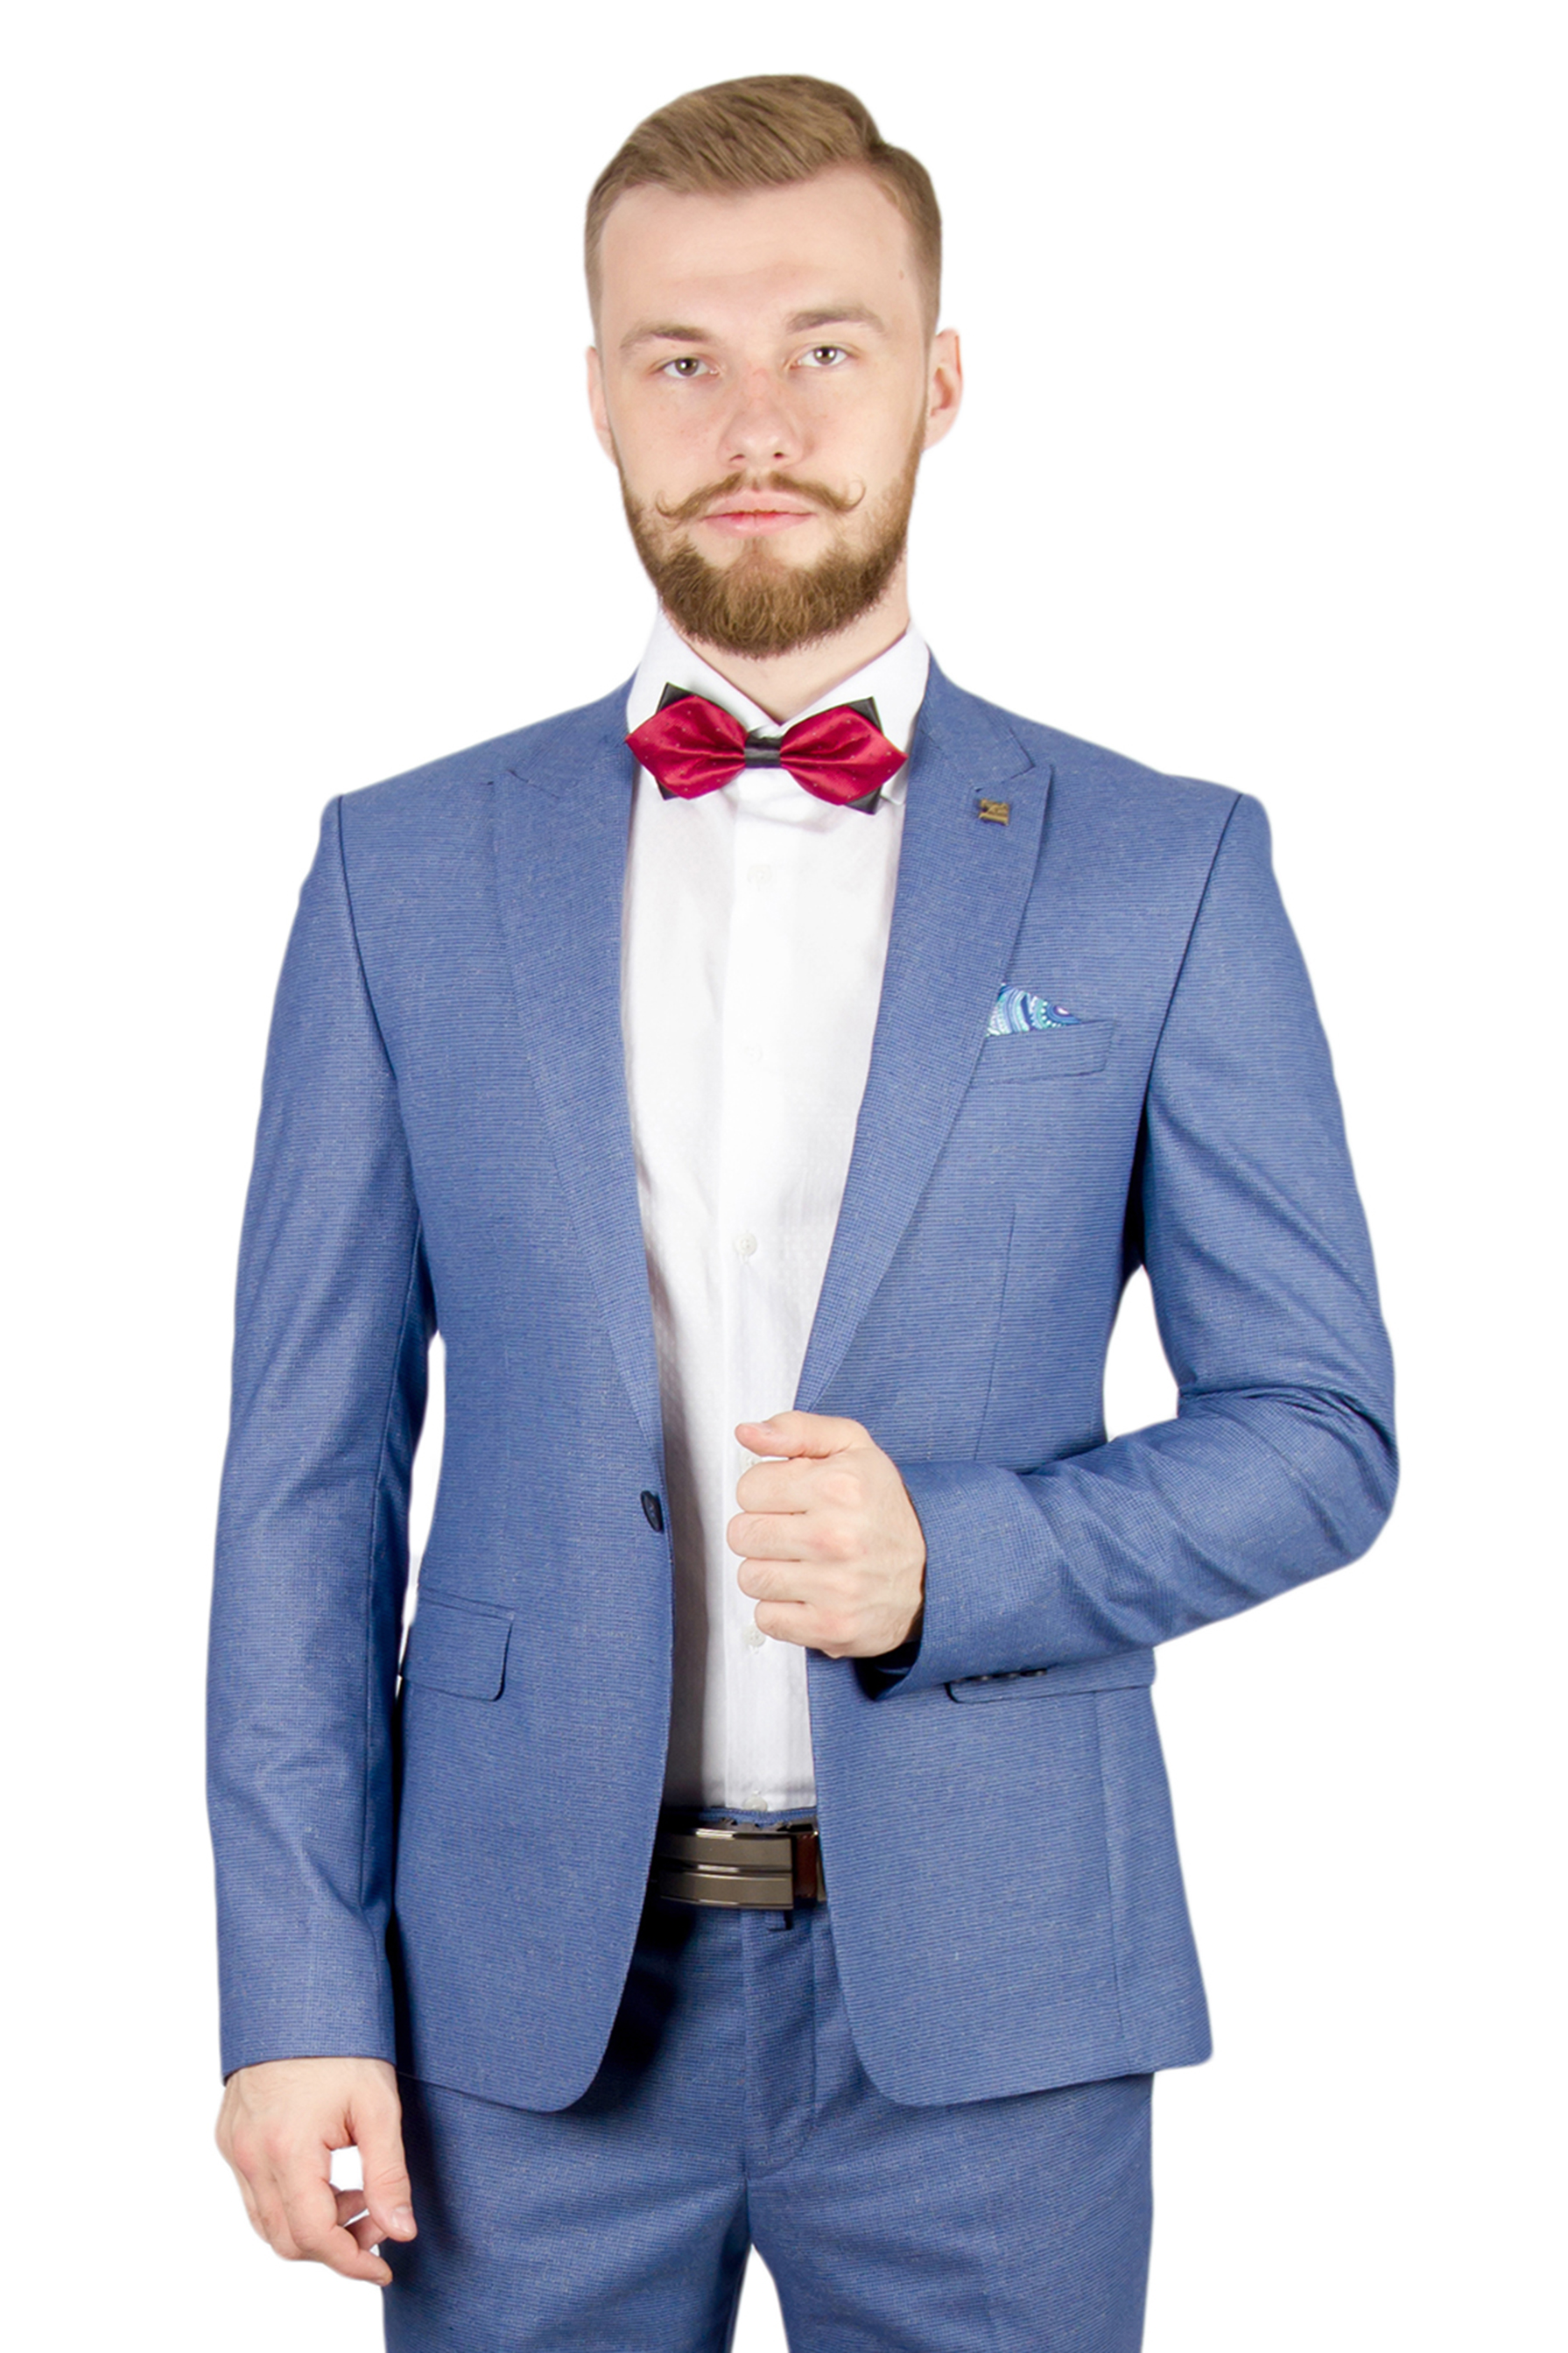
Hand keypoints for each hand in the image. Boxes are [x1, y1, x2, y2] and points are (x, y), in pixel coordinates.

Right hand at [216, 2055, 415, 2285]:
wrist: (299, 1990)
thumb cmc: (343, 2042)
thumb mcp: (378, 2106)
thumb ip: (388, 2175)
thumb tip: (402, 2231)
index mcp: (286, 2148)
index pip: (313, 2236)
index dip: (352, 2261)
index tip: (385, 2266)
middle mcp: (249, 2153)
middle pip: (286, 2239)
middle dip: (336, 2245)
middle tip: (377, 2222)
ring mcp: (234, 2145)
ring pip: (266, 2221)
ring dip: (313, 2225)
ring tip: (357, 2194)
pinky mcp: (229, 2135)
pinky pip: (254, 2192)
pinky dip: (290, 2202)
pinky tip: (327, 2176)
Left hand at [729, 1411, 925, 1658]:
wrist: (934, 1571)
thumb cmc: (885, 1508)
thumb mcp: (852, 1448)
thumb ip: (796, 1430)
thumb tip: (747, 1432)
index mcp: (837, 1486)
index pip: (749, 1488)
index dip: (765, 1492)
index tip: (790, 1499)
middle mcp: (836, 1537)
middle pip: (742, 1534)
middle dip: (763, 1531)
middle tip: (794, 1532)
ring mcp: (835, 1586)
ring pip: (750, 1577)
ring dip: (770, 1571)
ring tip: (802, 1563)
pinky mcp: (832, 1627)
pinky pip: (766, 1618)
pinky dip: (781, 1609)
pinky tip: (807, 1593)